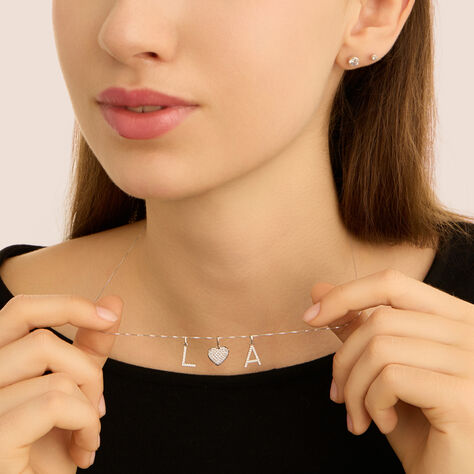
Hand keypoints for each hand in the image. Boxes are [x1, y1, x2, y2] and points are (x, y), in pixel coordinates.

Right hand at [0, 293, 122, 472]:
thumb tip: (113, 302)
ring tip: (87, 433)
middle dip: (86, 371)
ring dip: (89, 406)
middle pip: (41, 341)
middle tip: (97, 404)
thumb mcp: (71, 392)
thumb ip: (87, 348)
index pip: (20, 310)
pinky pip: (55, 403)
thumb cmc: (47, 453)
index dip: (68, 305)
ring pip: (56, 376)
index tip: (108, 317)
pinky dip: (85, 423)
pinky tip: (84, 449)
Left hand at [302, 268, 473, 473]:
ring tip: (358, 415)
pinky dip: (372, 402)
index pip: (393, 283)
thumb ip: (357, 325)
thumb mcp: (383, 368)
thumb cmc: (419, 425)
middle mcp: (472, 332)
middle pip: (380, 319)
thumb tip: (319, 289)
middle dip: (345, 359)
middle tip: (338, 395)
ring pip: (380, 347)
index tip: (311, 317)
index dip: (345, 294)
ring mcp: (473, 362)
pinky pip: (391, 377)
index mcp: (455, 318)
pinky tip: (382, 424)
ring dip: (354, 387)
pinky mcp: (465, 395)